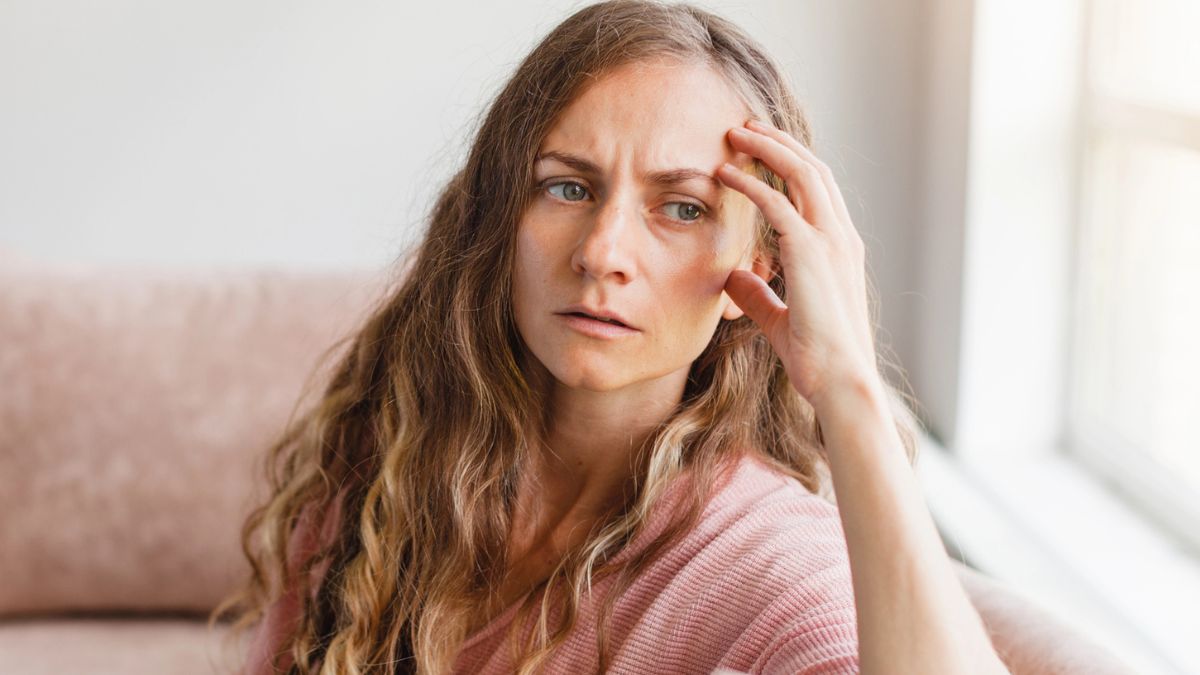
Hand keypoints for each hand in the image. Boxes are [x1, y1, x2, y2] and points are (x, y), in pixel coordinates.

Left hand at [717, 119, 879, 412]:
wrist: (840, 380)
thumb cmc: (816, 357)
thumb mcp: (779, 318)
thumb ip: (759, 294)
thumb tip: (733, 278)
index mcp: (840, 248)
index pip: (819, 190)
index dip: (791, 163)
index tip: (761, 148)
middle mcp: (841, 236)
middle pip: (812, 169)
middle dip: (779, 141)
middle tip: (746, 125)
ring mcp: (830, 240)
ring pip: (801, 172)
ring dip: (767, 147)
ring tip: (735, 132)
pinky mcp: (812, 252)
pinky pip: (779, 203)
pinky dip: (751, 182)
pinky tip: (726, 173)